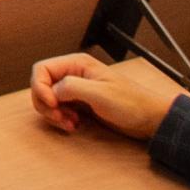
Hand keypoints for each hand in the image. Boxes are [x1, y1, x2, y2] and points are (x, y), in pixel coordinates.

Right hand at [29, 50, 182, 141]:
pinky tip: (75, 125)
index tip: (52, 103)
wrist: (149, 119)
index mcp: (76, 64)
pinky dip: (61, 119)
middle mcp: (73, 75)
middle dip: (45, 104)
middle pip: (41, 86)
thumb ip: (72, 87)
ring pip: (47, 100)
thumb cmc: (131, 103)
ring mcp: (75, 90)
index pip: (41, 70)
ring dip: (53, 114)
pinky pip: (58, 110)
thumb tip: (52, 91)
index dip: (40, 87)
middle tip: (60, 117)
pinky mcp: (79, 105)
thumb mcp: (100, 93)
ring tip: (70, 123)